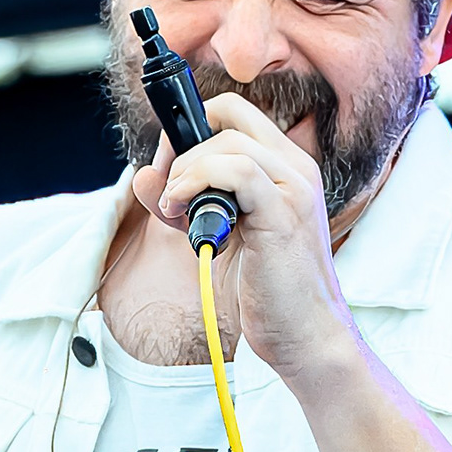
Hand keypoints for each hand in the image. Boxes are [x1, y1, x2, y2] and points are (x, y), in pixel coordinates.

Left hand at [131, 94, 360, 394]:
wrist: (307, 337)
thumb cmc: (270, 294)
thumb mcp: (219, 237)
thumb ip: (185, 202)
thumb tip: (144, 175)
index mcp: (287, 170)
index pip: (236, 113)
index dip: (192, 127)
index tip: (168, 165)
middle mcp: (297, 170)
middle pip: (228, 116)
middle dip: (180, 146)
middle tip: (166, 191)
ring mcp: (294, 189)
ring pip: (228, 142)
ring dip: (184, 171)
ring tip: (174, 210)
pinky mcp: (283, 214)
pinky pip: (236, 171)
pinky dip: (196, 183)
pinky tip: (181, 212)